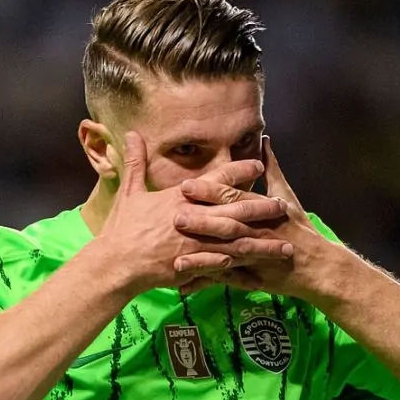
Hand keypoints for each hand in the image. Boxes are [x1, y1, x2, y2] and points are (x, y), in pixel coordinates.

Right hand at [99, 132, 294, 294]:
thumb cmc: (122, 228)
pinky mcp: (193, 265)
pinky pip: (222, 264)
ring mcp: (195, 243)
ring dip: (262, 242)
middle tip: (283, 206)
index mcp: (181, 198)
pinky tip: (259, 265)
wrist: (116, 262)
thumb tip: (131, 133)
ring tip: (284, 243)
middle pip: (234, 210)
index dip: (238, 171)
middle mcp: (193, 218)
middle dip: (261, 208)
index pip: (215, 180)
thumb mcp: (130, 192)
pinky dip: (241, 264)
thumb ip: (136, 162)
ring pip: (236, 241)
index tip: (257, 164)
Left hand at [177, 136, 346, 301]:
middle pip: (226, 226)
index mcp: (263, 210)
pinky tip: (182, 287)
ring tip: (176, 261)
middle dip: (201, 222)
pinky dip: (204, 284)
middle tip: (173, 217)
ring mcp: (253, 257)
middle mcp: (257, 232)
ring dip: (200, 259)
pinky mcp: (249, 277)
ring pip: (224, 256)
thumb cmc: (299, 227)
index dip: (210, 192)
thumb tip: (264, 141)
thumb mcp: (287, 196)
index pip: (233, 198)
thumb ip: (272, 169)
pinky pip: (224, 281)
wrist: (317, 266)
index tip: (186, 185)